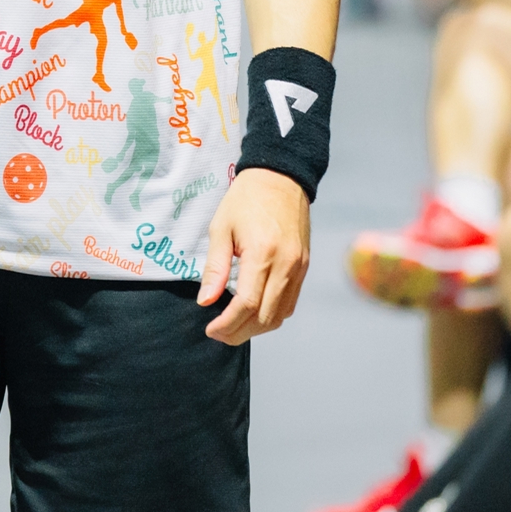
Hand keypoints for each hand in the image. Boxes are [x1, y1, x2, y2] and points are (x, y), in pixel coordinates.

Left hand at [199, 168, 310, 344]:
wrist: (280, 178)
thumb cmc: (245, 200)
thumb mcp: (221, 228)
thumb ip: (214, 268)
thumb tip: (205, 302)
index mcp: (263, 253)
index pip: (246, 304)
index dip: (227, 324)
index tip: (210, 330)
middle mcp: (286, 265)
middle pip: (264, 317)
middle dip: (239, 333)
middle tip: (218, 333)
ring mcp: (299, 268)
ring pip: (280, 316)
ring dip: (256, 328)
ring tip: (233, 326)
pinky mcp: (304, 267)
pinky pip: (290, 303)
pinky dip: (271, 315)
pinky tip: (253, 312)